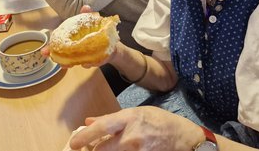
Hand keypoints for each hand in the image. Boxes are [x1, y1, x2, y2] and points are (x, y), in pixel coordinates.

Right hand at [40, 5, 103, 68]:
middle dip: (55, 56)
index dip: (50, 46)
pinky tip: (86, 64)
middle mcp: (74, 48)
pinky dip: (86, 64)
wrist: (111, 44)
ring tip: (66, 65)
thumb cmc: (96, 32)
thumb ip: (87, 15)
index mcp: (71, 38)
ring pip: (71, 61)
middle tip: (50, 57)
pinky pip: (87, 64)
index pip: (58, 42)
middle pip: (61, 53)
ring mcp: (81, 56)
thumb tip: (86, 7)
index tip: (44, 51)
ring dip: (67, 63)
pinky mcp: (91, 60)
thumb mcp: (91, 22)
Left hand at [70, 106, 204, 150]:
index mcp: (130, 118)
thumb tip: (90, 122)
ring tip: (110, 149)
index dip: (85, 136)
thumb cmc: (161, 121)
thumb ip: (112, 118)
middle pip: (102, 149)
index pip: (102, 127)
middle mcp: (131, 136)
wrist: (184, 138)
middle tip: (91, 149)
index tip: (74, 142)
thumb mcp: (138, 112)